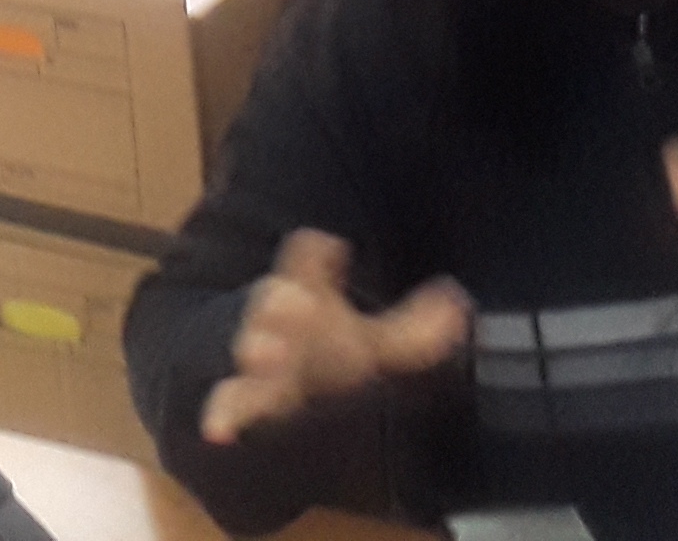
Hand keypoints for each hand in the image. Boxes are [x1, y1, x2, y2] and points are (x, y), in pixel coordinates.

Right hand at [197, 231, 472, 444]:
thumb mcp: (367, 346)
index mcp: (304, 295)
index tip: (330, 248)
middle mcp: (274, 324)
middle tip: (292, 301)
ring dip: (257, 351)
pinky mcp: (234, 403)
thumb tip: (459, 305)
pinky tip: (219, 430)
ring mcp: (250, 363)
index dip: (315, 255)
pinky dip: (221, 417)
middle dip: (283, 304)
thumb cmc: (318, 361)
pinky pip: (226, 407)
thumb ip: (412, 333)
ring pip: (252, 350)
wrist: (243, 383)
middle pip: (276, 303)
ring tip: (263, 354)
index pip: (306, 263)